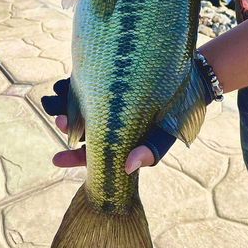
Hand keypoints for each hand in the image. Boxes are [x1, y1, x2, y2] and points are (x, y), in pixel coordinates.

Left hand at [41, 78, 175, 172]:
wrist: (192, 78)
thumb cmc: (179, 111)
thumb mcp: (168, 133)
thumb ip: (151, 151)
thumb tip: (127, 168)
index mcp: (123, 142)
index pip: (96, 155)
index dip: (76, 159)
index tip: (56, 158)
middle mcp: (115, 124)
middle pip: (85, 129)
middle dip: (68, 126)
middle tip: (58, 119)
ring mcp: (113, 102)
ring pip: (84, 107)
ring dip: (68, 104)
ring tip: (55, 97)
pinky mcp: (113, 82)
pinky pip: (91, 86)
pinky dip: (77, 86)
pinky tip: (66, 82)